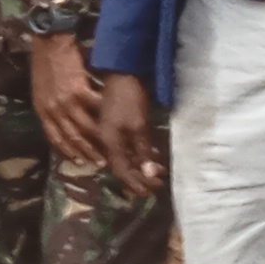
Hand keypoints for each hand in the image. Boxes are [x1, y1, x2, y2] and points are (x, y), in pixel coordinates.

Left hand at [27, 31, 101, 170]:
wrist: (48, 41)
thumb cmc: (44, 61)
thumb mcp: (41, 88)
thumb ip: (50, 105)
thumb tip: (65, 118)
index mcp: (42, 110)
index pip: (56, 138)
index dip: (69, 152)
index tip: (81, 162)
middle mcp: (52, 110)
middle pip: (72, 137)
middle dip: (88, 152)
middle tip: (101, 162)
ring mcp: (65, 102)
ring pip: (85, 128)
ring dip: (99, 140)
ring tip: (112, 148)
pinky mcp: (78, 90)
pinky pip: (95, 108)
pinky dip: (106, 115)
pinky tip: (116, 120)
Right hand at [97, 70, 162, 191]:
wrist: (121, 72)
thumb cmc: (130, 98)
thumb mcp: (138, 126)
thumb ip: (143, 152)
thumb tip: (150, 176)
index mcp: (109, 143)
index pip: (122, 172)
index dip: (137, 184)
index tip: (152, 191)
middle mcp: (107, 141)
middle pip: (121, 168)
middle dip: (139, 179)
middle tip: (157, 185)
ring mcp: (110, 133)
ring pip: (124, 158)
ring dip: (140, 168)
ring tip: (157, 173)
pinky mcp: (116, 126)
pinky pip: (126, 148)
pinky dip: (138, 156)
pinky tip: (149, 156)